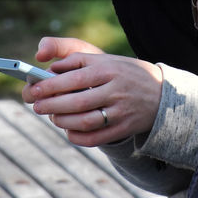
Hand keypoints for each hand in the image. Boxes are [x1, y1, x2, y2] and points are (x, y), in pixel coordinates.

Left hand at [22, 36, 162, 147]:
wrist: (163, 94)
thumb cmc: (125, 73)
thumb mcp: (107, 59)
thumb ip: (78, 60)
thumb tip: (51, 68)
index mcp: (109, 69)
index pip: (75, 78)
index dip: (51, 86)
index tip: (34, 89)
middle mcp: (116, 90)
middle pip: (78, 102)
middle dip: (53, 105)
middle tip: (37, 106)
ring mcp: (122, 111)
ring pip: (86, 121)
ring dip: (64, 121)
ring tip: (52, 117)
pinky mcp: (125, 128)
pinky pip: (97, 138)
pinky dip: (78, 137)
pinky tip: (68, 131)